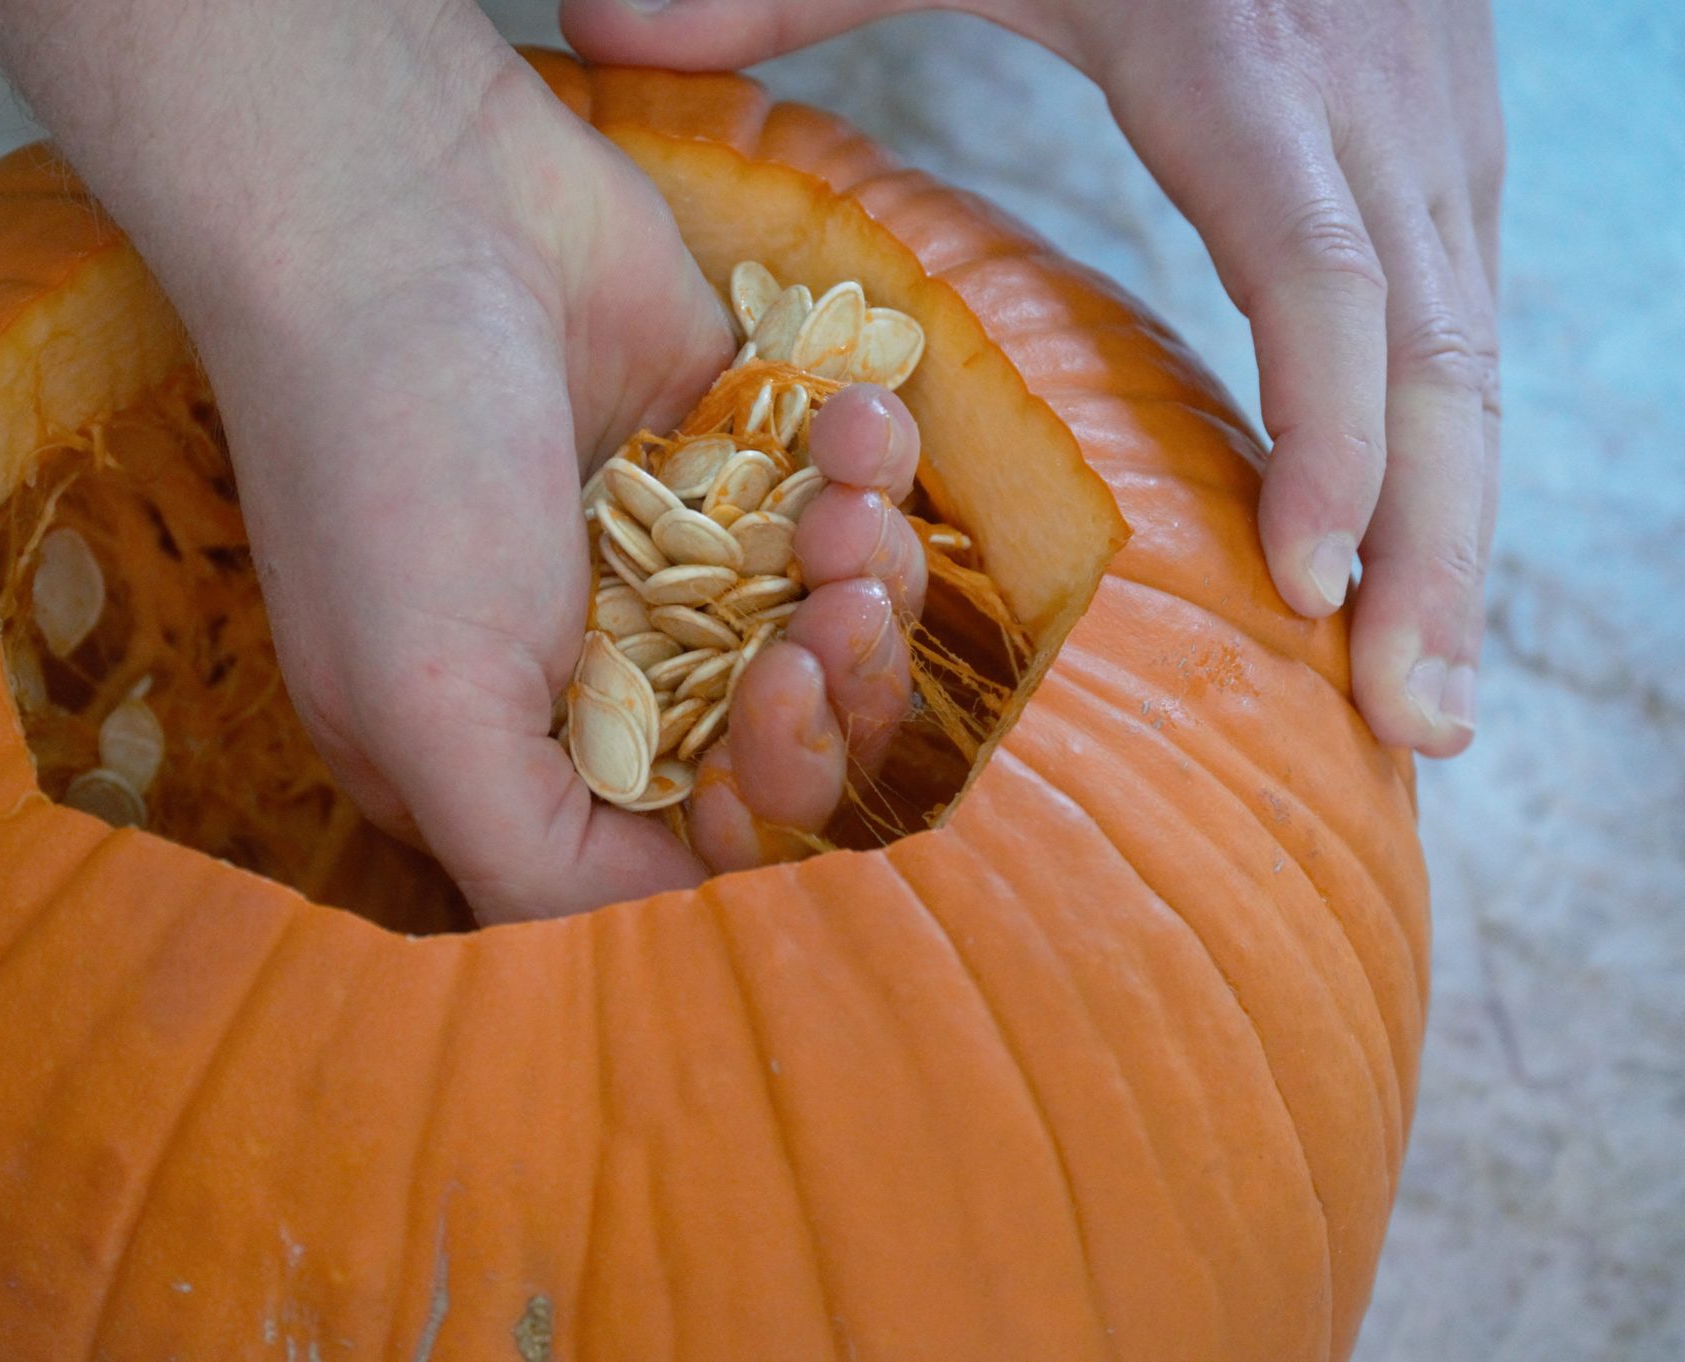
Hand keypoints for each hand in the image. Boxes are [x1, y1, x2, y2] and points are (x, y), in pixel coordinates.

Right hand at [0, 0, 923, 918]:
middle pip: (783, 747)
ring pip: (834, 627)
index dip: (765, 808)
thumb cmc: (389, 462)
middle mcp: (597, 662)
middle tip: (832, 610)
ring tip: (846, 504)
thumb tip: (655, 940)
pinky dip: (874, 469)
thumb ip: (536, 862)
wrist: (404, 205)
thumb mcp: (423, 709)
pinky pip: (850, 500)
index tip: (771, 710)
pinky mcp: (730, 447)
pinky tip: (856, 421)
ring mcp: (671, 552)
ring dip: (872, 578)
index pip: (687, 848)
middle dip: (835, 694)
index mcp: (512, 750)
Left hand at [563, 0, 1504, 757]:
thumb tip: (600, 23)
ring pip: (1469, 368)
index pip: (1317, 283)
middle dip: (1435, 557)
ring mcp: (1427, 152)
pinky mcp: (1440, 168)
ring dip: (1458, 548)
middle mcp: (1369, 129)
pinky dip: (1441, 481)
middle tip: (1413, 729)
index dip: (1326, 440)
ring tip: (1427, 715)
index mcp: (1249, 79)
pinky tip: (1412, 591)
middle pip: (1434, 364)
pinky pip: (1455, 345)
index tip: (1304, 588)